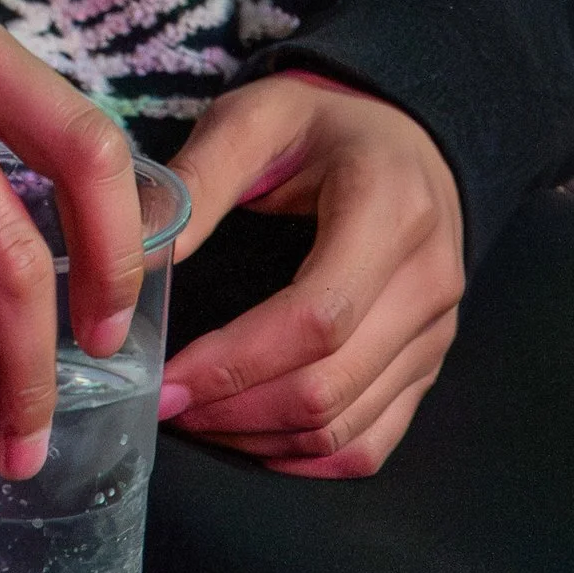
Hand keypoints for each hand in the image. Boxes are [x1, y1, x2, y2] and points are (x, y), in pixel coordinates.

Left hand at [157, 71, 464, 477]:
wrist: (404, 139)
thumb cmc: (320, 124)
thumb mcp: (257, 115)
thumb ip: (199, 177)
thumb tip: (138, 254)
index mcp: (390, 209)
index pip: (318, 317)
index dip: (235, 363)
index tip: (167, 379)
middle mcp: (427, 280)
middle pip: (330, 387)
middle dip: (235, 411)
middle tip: (165, 404)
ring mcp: (435, 333)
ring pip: (347, 429)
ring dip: (261, 440)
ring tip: (196, 418)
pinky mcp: (427, 366)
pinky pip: (371, 444)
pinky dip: (307, 458)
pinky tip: (252, 439)